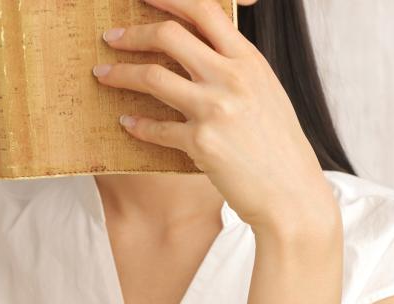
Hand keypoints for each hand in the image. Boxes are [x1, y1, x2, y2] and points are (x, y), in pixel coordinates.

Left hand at [93, 0, 339, 236]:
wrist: (291, 194)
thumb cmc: (279, 149)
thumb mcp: (266, 95)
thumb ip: (238, 71)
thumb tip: (205, 56)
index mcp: (250, 61)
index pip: (204, 10)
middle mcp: (231, 78)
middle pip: (169, 35)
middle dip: (132, 33)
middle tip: (110, 38)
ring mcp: (215, 109)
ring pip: (153, 76)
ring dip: (120, 73)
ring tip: (102, 75)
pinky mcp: (201, 143)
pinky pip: (156, 128)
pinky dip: (137, 125)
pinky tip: (127, 123)